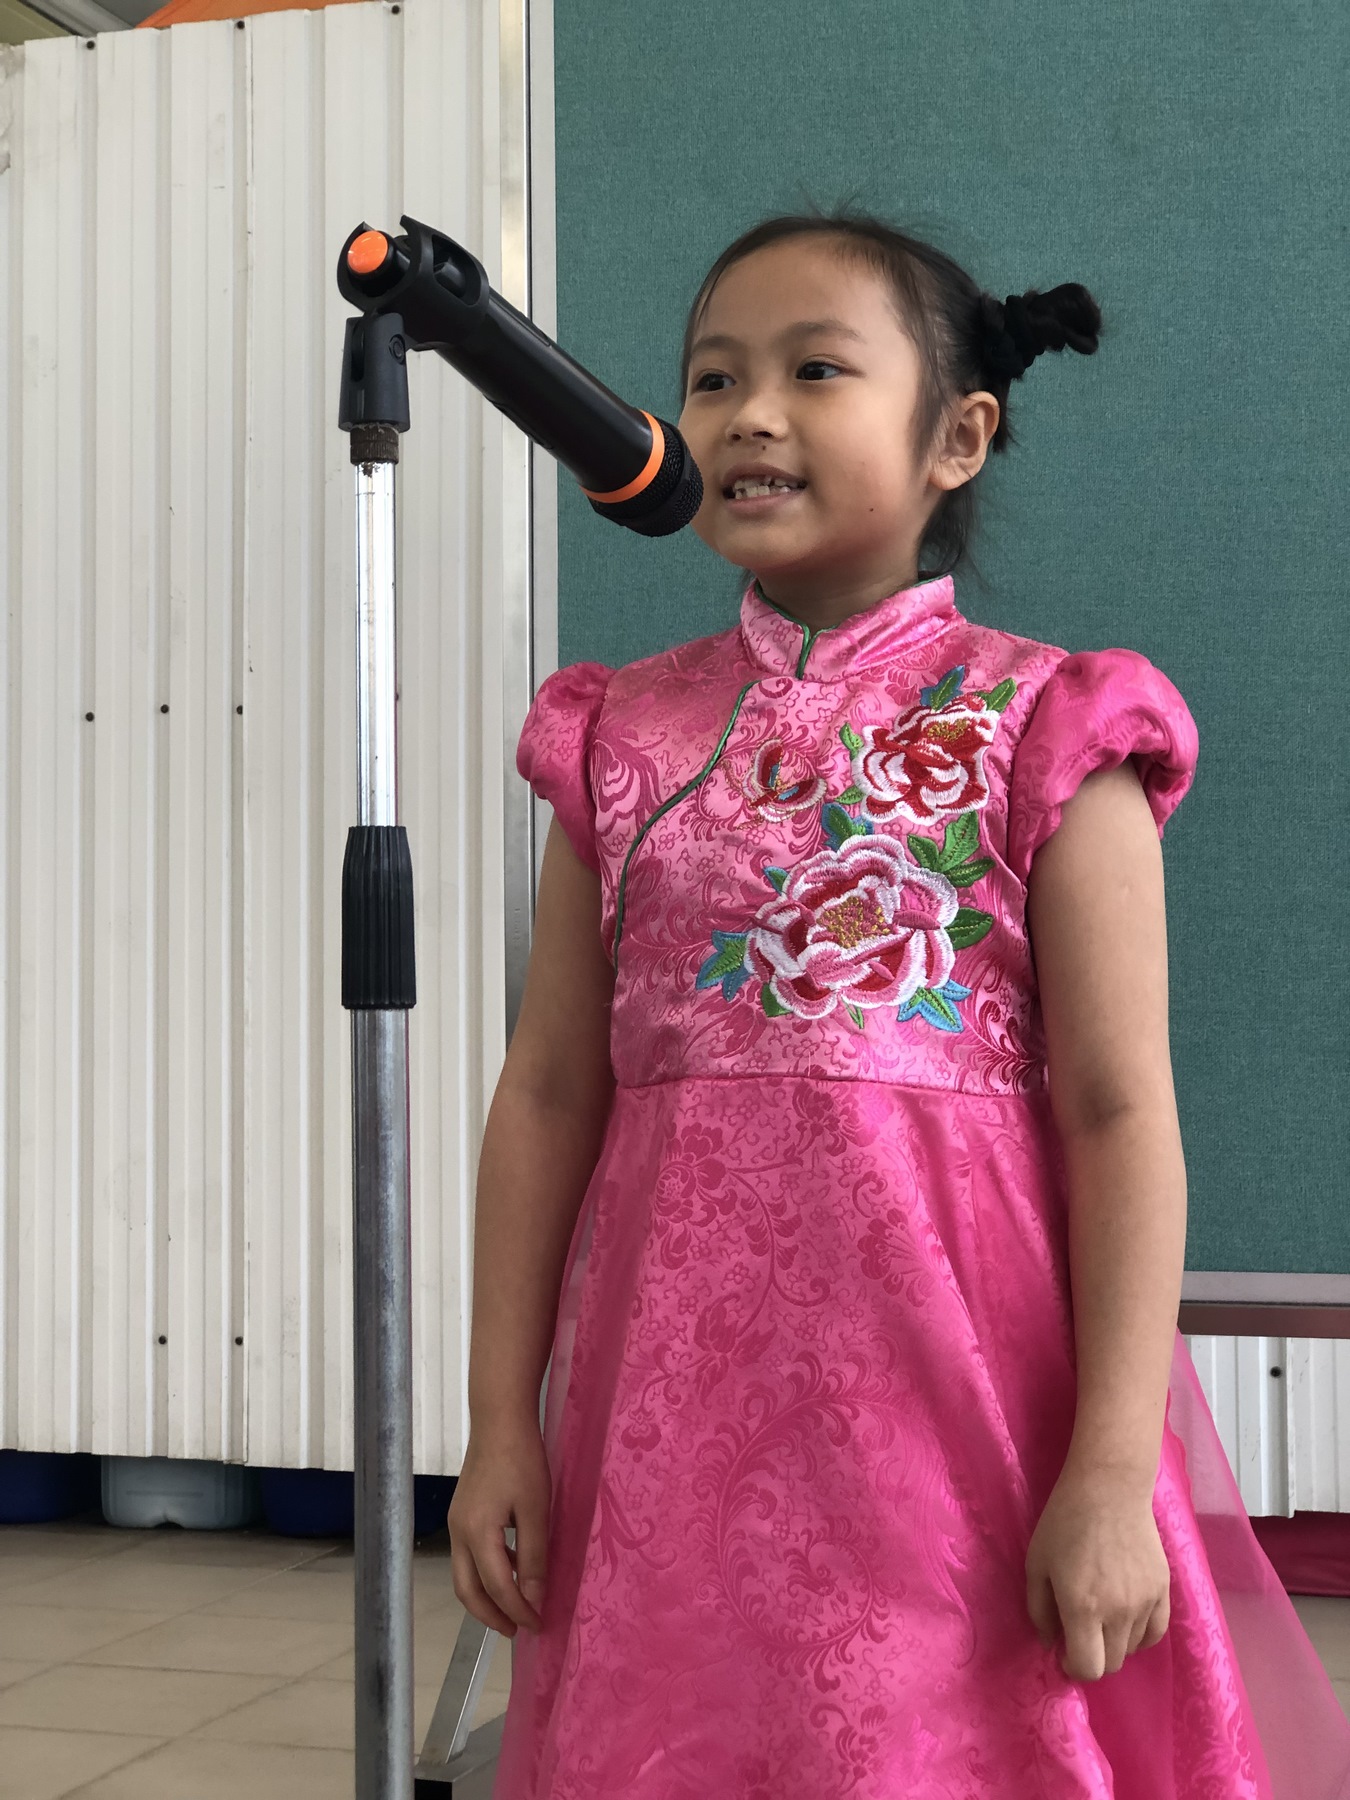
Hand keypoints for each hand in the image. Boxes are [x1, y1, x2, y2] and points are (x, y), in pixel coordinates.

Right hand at [448, 1417, 551, 1637]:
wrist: (499, 1418)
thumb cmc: (521, 1459)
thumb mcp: (535, 1509)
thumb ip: (534, 1556)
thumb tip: (534, 1598)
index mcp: (476, 1533)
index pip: (497, 1588)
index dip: (518, 1611)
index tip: (538, 1624)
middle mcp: (458, 1533)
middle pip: (467, 1591)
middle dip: (491, 1616)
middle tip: (517, 1630)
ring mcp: (456, 1522)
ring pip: (465, 1575)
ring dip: (488, 1596)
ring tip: (516, 1606)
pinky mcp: (462, 1512)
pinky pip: (469, 1555)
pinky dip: (488, 1571)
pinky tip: (513, 1565)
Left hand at [1025, 1466, 1170, 1680]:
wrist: (1109, 1488)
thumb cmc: (1064, 1522)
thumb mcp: (1036, 1563)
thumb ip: (1038, 1610)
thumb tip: (1050, 1644)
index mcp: (1082, 1607)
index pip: (1089, 1669)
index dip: (1073, 1669)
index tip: (1064, 1653)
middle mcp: (1118, 1612)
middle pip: (1112, 1664)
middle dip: (1092, 1657)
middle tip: (1080, 1633)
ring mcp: (1145, 1602)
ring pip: (1132, 1649)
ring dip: (1113, 1643)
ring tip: (1100, 1614)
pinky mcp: (1163, 1590)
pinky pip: (1155, 1633)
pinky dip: (1139, 1635)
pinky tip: (1125, 1618)